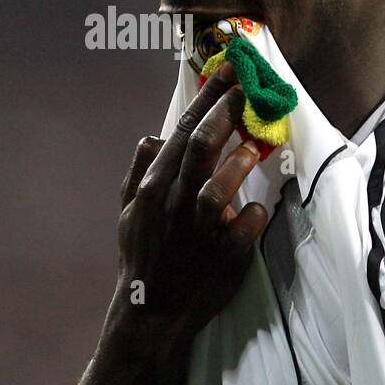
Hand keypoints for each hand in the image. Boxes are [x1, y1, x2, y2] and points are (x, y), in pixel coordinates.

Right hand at [112, 61, 269, 342]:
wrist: (151, 313)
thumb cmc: (143, 258)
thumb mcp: (128, 214)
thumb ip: (139, 172)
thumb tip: (152, 136)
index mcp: (152, 188)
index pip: (182, 131)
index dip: (208, 98)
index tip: (229, 70)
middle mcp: (172, 205)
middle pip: (201, 148)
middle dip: (227, 112)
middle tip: (249, 90)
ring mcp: (197, 233)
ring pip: (216, 190)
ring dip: (238, 163)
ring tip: (253, 148)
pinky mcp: (223, 259)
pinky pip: (243, 229)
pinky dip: (251, 215)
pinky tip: (255, 207)